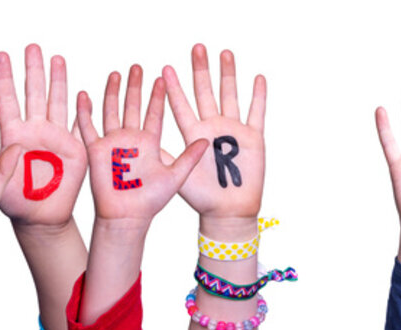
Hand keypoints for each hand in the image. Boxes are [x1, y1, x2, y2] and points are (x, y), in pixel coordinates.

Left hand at [0, 45, 87, 226]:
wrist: (41, 218)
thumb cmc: (16, 203)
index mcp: (13, 135)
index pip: (7, 101)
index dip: (4, 79)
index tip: (1, 56)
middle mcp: (34, 131)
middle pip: (33, 93)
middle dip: (33, 70)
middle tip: (31, 47)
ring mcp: (55, 137)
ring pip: (56, 101)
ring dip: (57, 80)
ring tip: (56, 58)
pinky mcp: (74, 149)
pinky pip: (79, 125)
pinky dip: (82, 110)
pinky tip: (83, 93)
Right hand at [77, 66, 208, 223]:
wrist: (127, 217)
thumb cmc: (150, 201)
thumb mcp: (175, 176)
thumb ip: (189, 157)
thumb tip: (206, 140)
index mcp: (150, 142)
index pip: (154, 113)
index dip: (157, 96)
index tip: (161, 77)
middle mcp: (131, 139)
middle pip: (132, 106)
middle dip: (135, 87)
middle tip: (137, 67)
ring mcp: (112, 143)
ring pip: (111, 111)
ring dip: (112, 93)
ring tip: (115, 74)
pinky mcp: (96, 150)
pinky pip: (88, 127)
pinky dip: (85, 112)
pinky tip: (84, 95)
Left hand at [163, 44, 265, 220]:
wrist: (228, 211)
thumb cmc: (202, 198)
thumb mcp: (177, 177)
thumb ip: (165, 157)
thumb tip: (141, 142)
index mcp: (193, 134)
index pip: (181, 106)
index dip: (173, 88)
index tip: (165, 68)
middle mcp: (212, 127)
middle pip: (206, 92)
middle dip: (201, 70)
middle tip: (197, 48)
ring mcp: (233, 130)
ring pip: (230, 95)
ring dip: (228, 74)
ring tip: (224, 53)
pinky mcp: (254, 138)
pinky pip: (257, 112)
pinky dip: (258, 96)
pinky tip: (257, 78)